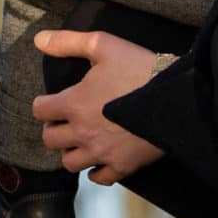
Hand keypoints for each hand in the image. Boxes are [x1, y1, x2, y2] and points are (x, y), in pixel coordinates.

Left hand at [30, 28, 166, 185]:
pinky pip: (99, 178)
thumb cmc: (140, 68)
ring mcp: (102, 152)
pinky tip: (100, 159)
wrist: (178, 96)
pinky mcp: (123, 165)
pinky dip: (95, 171)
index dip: (44, 105)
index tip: (52, 102)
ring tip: (81, 140)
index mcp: (74, 104)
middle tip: (65, 121)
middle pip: (50, 140)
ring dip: (71, 152)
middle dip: (54, 129)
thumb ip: (68, 42)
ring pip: (70, 163)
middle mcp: (83, 132)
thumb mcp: (103, 45)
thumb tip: (39, 40)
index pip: (40, 111)